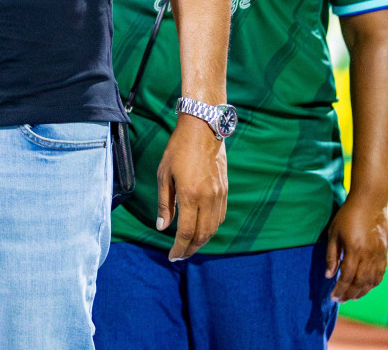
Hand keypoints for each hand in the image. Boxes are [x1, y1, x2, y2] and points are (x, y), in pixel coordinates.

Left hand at [155, 113, 227, 259]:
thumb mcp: (164, 175)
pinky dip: (211, 228)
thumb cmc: (178, 150)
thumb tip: (162, 228)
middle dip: (191, 249)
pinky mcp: (225, 191)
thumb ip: (164, 204)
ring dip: (202, 241)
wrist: (203, 130)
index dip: (179, 248)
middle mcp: (208, 199)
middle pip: (202, 235)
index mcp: (190, 196)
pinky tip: (201, 229)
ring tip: (189, 246)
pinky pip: (220, 217)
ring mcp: (219, 195)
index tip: (172, 257)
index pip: (186, 232)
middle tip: (180, 256)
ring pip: (214, 228)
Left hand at [324, 193, 387, 301]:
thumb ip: (332, 256)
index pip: (347, 277)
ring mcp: (379, 255)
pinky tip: (367, 286)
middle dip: (350, 294)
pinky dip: (374, 283)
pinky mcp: (385, 253)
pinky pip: (381, 273)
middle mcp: (369, 256)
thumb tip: (329, 275)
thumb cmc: (347, 216)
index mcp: (354, 251)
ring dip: (363, 292)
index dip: (340, 290)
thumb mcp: (333, 233)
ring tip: (353, 297)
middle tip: (341, 300)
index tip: (333, 297)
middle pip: (360, 283)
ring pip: (372, 281)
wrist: (370, 203)